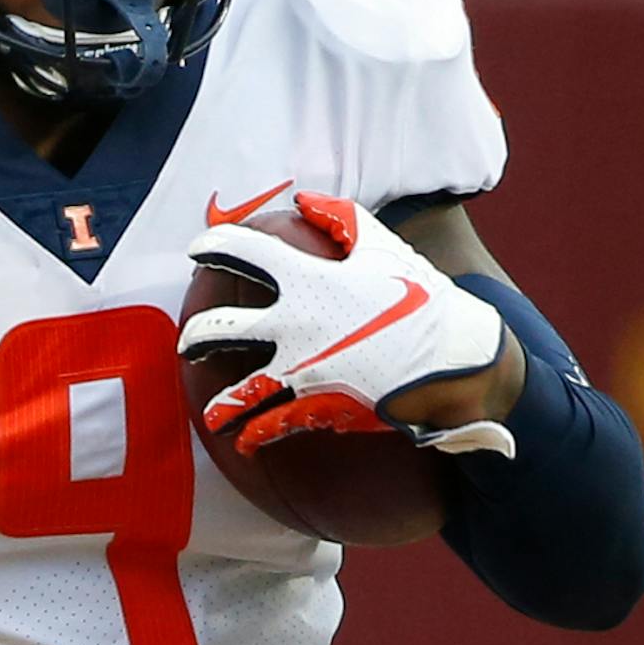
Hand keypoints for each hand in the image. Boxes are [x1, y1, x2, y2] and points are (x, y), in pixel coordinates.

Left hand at [179, 192, 515, 457]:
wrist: (455, 358)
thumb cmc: (419, 296)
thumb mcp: (381, 246)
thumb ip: (339, 219)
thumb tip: (305, 199)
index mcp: (306, 280)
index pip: (242, 254)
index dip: (213, 245)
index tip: (198, 249)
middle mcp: (294, 325)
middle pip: (222, 330)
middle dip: (196, 337)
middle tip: (188, 341)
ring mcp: (303, 371)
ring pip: (242, 391)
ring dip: (222, 407)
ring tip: (212, 416)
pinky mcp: (319, 406)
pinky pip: (277, 425)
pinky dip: (259, 436)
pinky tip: (246, 445)